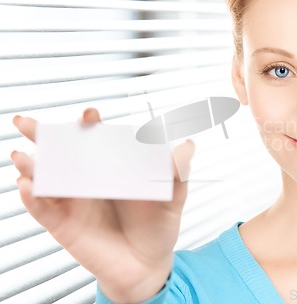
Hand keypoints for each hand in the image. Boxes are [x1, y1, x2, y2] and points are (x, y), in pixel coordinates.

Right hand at [11, 108, 194, 302]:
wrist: (147, 266)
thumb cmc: (158, 227)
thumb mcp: (173, 198)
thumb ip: (178, 172)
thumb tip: (188, 144)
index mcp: (113, 165)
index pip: (96, 137)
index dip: (89, 123)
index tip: (90, 116)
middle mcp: (88, 177)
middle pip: (62, 150)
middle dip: (44, 134)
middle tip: (32, 124)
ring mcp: (72, 200)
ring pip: (45, 176)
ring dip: (30, 164)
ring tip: (23, 156)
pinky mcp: (62, 223)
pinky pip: (41, 207)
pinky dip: (31, 196)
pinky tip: (27, 185)